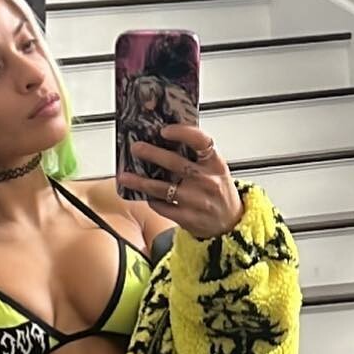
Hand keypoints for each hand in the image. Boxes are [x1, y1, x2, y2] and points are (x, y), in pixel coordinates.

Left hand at [119, 124, 244, 239]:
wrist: (229, 223)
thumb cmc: (218, 192)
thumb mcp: (216, 170)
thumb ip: (197, 157)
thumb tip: (167, 140)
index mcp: (216, 164)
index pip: (201, 142)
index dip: (182, 133)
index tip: (165, 130)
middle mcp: (206, 181)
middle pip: (175, 163)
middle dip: (152, 154)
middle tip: (136, 148)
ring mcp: (196, 201)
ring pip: (162, 188)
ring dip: (140, 181)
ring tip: (125, 176)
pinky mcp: (186, 218)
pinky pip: (162, 206)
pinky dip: (151, 199)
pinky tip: (143, 194)